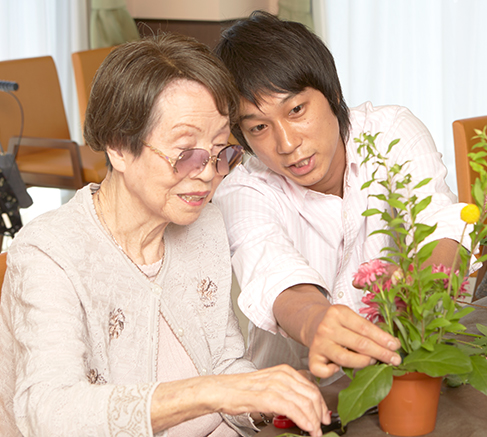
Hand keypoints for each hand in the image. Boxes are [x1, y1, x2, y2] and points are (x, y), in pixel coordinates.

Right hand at [151, 364, 328, 435]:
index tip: (323, 417)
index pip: (312, 387)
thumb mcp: (270, 385)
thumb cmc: (242, 390)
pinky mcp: (267, 396)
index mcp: (284, 371)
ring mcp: (275, 384)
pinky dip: (304, 420)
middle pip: (312, 394)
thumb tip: (303, 405)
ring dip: (314, 420)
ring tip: (314, 432)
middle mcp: (282, 375)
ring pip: (305, 402)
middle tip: (321, 427)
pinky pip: (293, 408)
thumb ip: (287, 391)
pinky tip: (307, 428)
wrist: (222, 390)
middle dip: (321, 414)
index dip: (321, 404)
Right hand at [308, 304, 401, 378]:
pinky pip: (322, 370)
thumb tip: (392, 345)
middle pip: (359, 343)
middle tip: (394, 360)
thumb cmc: (339, 324)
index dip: (383, 338)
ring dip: (363, 363)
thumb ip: (368, 329)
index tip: (395, 346)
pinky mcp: (312, 357)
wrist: (314, 324)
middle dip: (380, 353)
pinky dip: (332, 372)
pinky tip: (339, 369)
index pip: (365, 328)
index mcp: (338, 313)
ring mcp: (318, 343)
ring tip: (373, 362)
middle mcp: (326, 327)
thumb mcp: (352, 318)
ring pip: (344, 358)